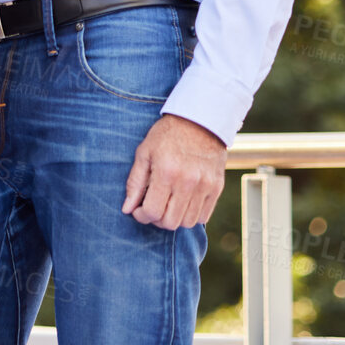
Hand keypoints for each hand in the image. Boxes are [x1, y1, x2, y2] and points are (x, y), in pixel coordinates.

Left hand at [122, 114, 226, 229]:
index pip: (153, 211)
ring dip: (173, 219)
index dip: (141, 215)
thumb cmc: (167, 135)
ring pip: (187, 222)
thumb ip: (134, 183)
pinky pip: (204, 217)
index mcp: (166, 173)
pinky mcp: (217, 188)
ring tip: (166, 205)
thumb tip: (127, 208)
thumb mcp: (144, 153)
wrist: (200, 121)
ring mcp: (205, 187)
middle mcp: (188, 182)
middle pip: (170, 222)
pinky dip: (190, 215)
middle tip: (150, 208)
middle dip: (155, 220)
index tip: (137, 209)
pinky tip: (181, 203)